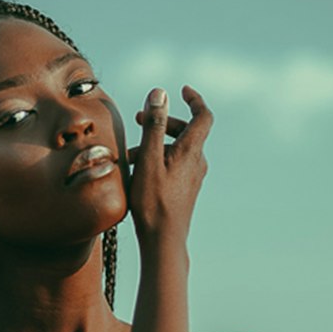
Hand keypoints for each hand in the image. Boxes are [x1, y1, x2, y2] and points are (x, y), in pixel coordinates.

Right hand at [127, 85, 211, 244]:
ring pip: (176, 148)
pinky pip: (174, 164)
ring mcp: (193, 176)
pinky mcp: (186, 188)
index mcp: (191, 151)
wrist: (163, 240)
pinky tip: (137, 170)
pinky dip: (157, 158)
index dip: (195, 100)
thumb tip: (160, 93)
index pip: (203, 116)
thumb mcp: (148, 159)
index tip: (182, 90)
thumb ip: (154, 125)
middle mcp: (197, 162)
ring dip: (154, 143)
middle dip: (162, 121)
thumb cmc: (153, 201)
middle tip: (138, 119)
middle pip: (186, 131)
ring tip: (129, 153)